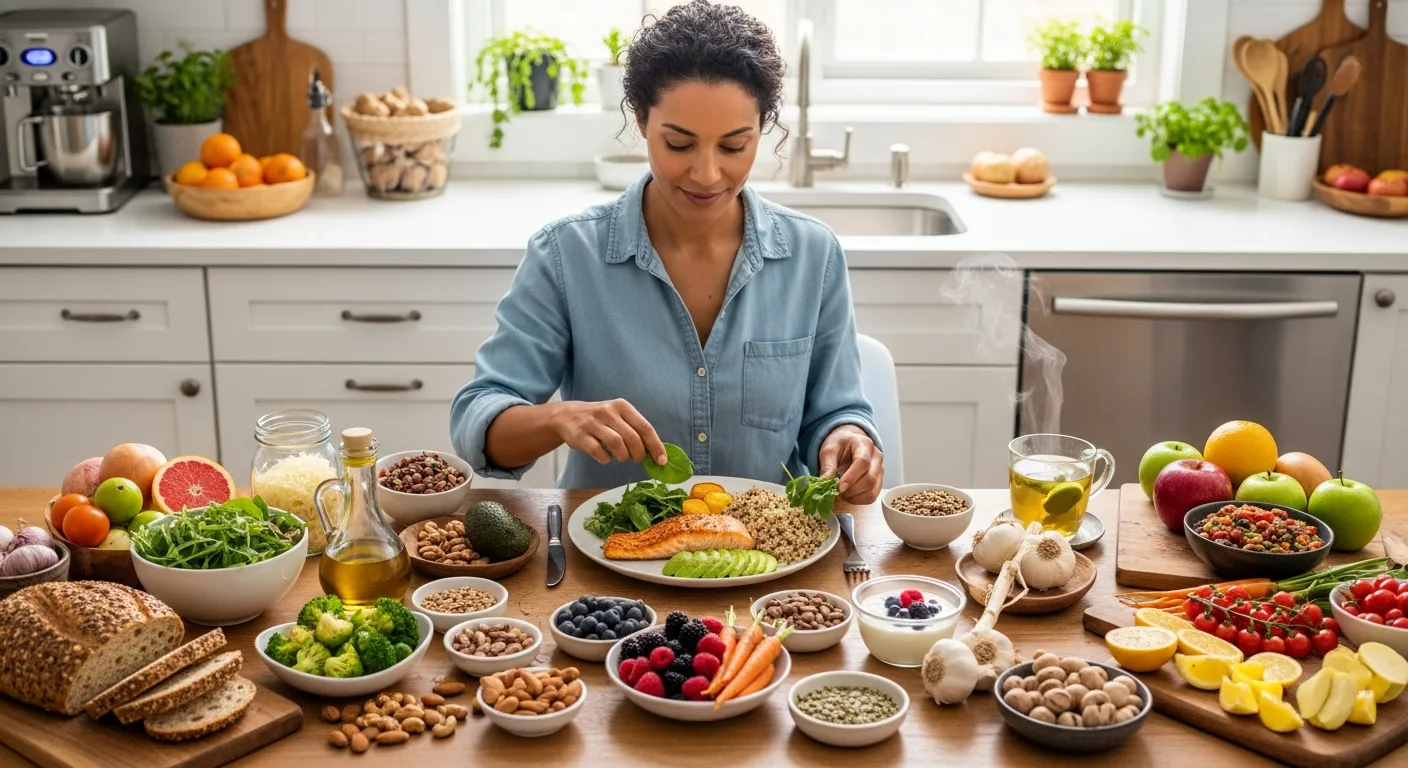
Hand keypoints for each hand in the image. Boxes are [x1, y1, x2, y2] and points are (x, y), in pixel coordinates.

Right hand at [551, 399, 667, 465]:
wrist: (566, 416)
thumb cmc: (599, 419)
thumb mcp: (617, 416)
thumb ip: (634, 430)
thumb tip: (655, 452)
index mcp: (622, 406)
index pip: (645, 427)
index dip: (655, 446)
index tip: (662, 461)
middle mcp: (608, 411)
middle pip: (632, 437)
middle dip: (639, 454)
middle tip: (637, 460)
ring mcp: (593, 423)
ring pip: (616, 443)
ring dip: (623, 456)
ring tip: (622, 458)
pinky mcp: (580, 435)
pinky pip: (598, 451)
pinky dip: (606, 458)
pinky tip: (606, 458)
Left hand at [818, 425, 882, 504]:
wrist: (847, 443)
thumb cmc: (839, 445)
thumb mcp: (829, 450)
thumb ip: (827, 465)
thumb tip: (825, 483)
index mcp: (864, 444)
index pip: (862, 462)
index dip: (851, 477)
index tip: (838, 487)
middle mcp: (877, 457)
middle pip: (870, 479)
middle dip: (851, 490)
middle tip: (836, 490)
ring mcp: (880, 471)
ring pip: (872, 491)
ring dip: (854, 496)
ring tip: (841, 492)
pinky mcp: (879, 482)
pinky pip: (871, 497)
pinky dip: (858, 500)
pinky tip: (848, 494)